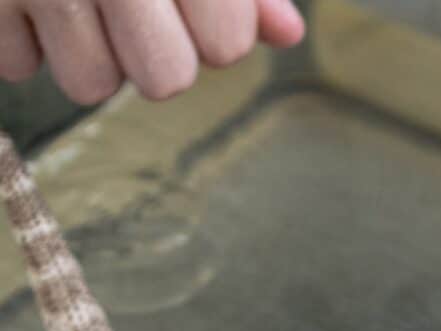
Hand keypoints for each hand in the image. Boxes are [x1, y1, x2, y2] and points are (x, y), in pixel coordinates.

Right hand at [0, 0, 304, 104]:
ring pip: (91, 85)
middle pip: (165, 81)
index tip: (190, 0)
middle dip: (155, 53)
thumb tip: (287, 35)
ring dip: (89, 53)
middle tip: (133, 7)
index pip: (226, 47)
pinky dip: (23, 36)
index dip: (215, 31)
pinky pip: (17, 65)